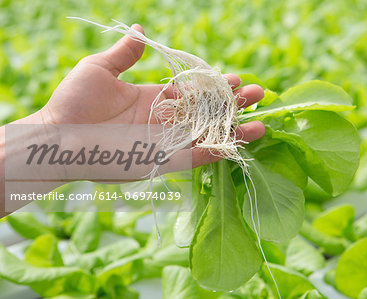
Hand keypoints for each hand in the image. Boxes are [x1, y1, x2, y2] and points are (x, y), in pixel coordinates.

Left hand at [38, 24, 264, 166]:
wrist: (60, 138)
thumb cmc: (74, 102)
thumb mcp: (100, 69)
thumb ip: (125, 54)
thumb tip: (139, 31)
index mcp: (154, 98)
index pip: (193, 91)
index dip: (214, 84)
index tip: (233, 76)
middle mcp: (165, 121)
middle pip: (208, 112)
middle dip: (232, 103)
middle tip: (256, 93)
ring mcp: (167, 142)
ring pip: (209, 134)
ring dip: (236, 127)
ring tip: (261, 120)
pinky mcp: (166, 161)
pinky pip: (200, 155)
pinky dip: (223, 148)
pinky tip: (245, 139)